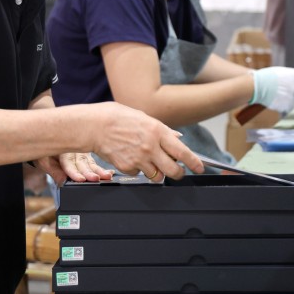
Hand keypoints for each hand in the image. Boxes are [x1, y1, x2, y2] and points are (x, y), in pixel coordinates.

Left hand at [33, 152, 113, 186]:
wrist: (49, 136)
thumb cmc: (45, 151)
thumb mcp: (44, 160)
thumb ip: (54, 171)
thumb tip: (62, 182)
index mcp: (62, 151)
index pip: (68, 163)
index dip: (74, 172)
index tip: (81, 179)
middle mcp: (74, 150)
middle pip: (82, 163)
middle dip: (90, 172)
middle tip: (97, 179)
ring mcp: (82, 153)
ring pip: (91, 163)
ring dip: (100, 171)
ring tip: (108, 176)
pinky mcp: (87, 157)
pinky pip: (95, 163)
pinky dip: (103, 168)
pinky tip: (111, 172)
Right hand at [86, 102, 203, 181]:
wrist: (94, 126)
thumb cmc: (117, 118)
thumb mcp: (144, 118)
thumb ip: (162, 130)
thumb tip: (176, 137)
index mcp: (158, 131)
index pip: (183, 152)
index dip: (194, 162)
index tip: (199, 167)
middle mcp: (151, 147)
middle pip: (173, 170)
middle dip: (178, 174)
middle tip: (178, 172)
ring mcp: (139, 159)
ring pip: (158, 176)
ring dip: (158, 172)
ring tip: (151, 162)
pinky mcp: (127, 167)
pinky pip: (139, 174)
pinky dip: (138, 169)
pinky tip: (132, 157)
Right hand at [252, 66, 293, 113]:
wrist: (258, 87)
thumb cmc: (266, 77)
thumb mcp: (281, 72)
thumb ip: (291, 76)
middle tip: (287, 89)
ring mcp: (293, 98)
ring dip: (288, 99)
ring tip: (276, 95)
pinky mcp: (288, 107)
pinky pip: (287, 108)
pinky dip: (282, 106)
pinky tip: (274, 101)